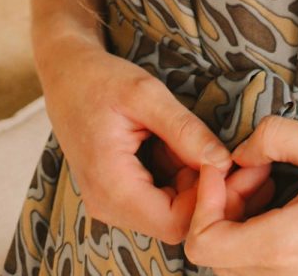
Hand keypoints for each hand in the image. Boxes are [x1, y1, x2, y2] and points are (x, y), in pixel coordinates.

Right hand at [39, 35, 272, 243]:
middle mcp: (109, 206)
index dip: (210, 199)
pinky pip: (159, 197)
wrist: (66, 73)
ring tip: (202, 142)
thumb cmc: (100, 78)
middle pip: (176, 221)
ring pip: (171, 210)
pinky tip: (183, 144)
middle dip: (207, 191)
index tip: (231, 164)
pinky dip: (179, 175)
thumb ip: (184, 130)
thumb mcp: (145, 94)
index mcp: (111, 187)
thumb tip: (223, 162)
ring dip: (194, 181)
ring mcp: (112, 202)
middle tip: (231, 155)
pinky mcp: (118, 192)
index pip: (176, 222)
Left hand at [182, 114, 297, 275]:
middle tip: (255, 168)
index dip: (202, 199)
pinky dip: (260, 229)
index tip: (228, 165)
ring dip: (241, 215)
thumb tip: (241, 151)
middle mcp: (281, 275)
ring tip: (274, 180)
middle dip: (223, 202)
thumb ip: (273, 136)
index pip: (201, 243)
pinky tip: (288, 198)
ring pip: (237, 256)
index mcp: (281, 246)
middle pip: (214, 250)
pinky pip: (261, 261)